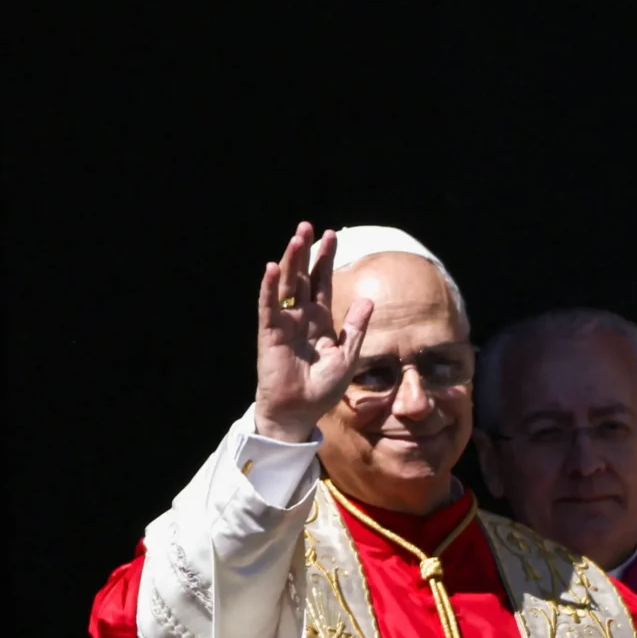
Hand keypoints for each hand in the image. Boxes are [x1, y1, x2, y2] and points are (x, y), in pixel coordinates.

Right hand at [254, 222, 373, 443]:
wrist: (299, 412)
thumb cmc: (322, 388)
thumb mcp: (347, 356)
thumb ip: (355, 328)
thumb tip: (367, 299)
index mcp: (320, 320)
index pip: (323, 282)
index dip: (326, 259)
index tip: (332, 234)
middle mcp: (301, 316)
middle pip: (303, 277)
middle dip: (306, 252)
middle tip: (308, 225)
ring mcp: (284, 323)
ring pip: (287, 285)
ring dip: (291, 261)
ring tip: (296, 238)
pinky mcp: (270, 333)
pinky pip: (269, 306)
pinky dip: (269, 288)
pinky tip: (272, 268)